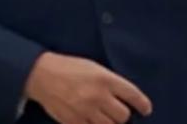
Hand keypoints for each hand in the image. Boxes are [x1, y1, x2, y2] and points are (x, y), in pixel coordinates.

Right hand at [24, 53, 152, 123]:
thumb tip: (125, 98)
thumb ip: (109, 81)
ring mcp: (86, 111)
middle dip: (121, 114)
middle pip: (123, 116)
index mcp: (104, 79)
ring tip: (102, 116)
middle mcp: (98, 96)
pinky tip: (90, 120)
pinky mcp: (75, 122)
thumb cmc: (67, 68)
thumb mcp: (91, 67)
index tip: (145, 109)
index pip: (133, 95)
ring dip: (109, 122)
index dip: (142, 104)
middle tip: (115, 110)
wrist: (41, 75)